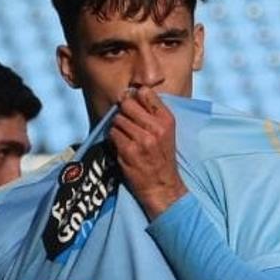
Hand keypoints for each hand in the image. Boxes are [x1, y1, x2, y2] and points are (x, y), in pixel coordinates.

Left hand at [109, 86, 187, 218]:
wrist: (162, 186)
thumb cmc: (162, 158)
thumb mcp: (166, 132)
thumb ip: (152, 113)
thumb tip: (131, 93)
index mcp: (167, 120)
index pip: (145, 93)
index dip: (134, 97)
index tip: (132, 106)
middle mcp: (156, 128)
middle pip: (127, 104)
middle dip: (122, 111)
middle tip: (126, 123)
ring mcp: (142, 139)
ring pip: (117, 119)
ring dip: (117, 127)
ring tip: (125, 137)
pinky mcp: (128, 151)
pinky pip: (112, 134)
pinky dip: (113, 138)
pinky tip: (121, 145)